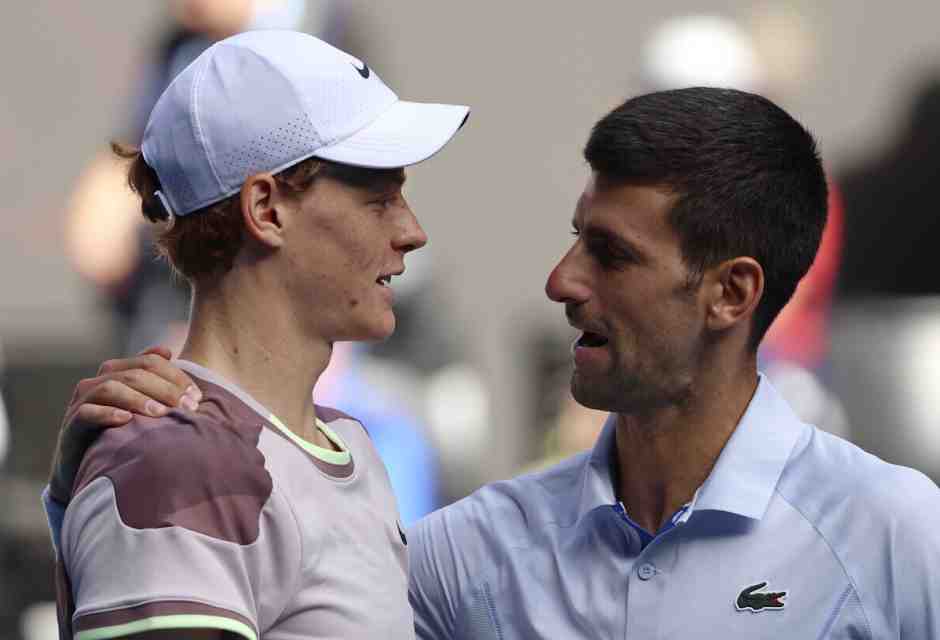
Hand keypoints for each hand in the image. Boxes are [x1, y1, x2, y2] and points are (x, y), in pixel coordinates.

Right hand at [48, 346, 200, 502]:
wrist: (85, 466)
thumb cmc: (121, 433)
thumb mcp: (142, 407)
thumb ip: (155, 380)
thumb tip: (167, 350)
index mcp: (117, 372)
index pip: (150, 361)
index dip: (176, 376)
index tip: (197, 396)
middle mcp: (98, 382)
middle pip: (134, 374)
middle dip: (165, 389)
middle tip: (188, 407)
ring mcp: (82, 402)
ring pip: (110, 388)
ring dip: (138, 399)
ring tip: (161, 413)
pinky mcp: (71, 426)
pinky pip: (86, 413)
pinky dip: (107, 414)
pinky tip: (127, 420)